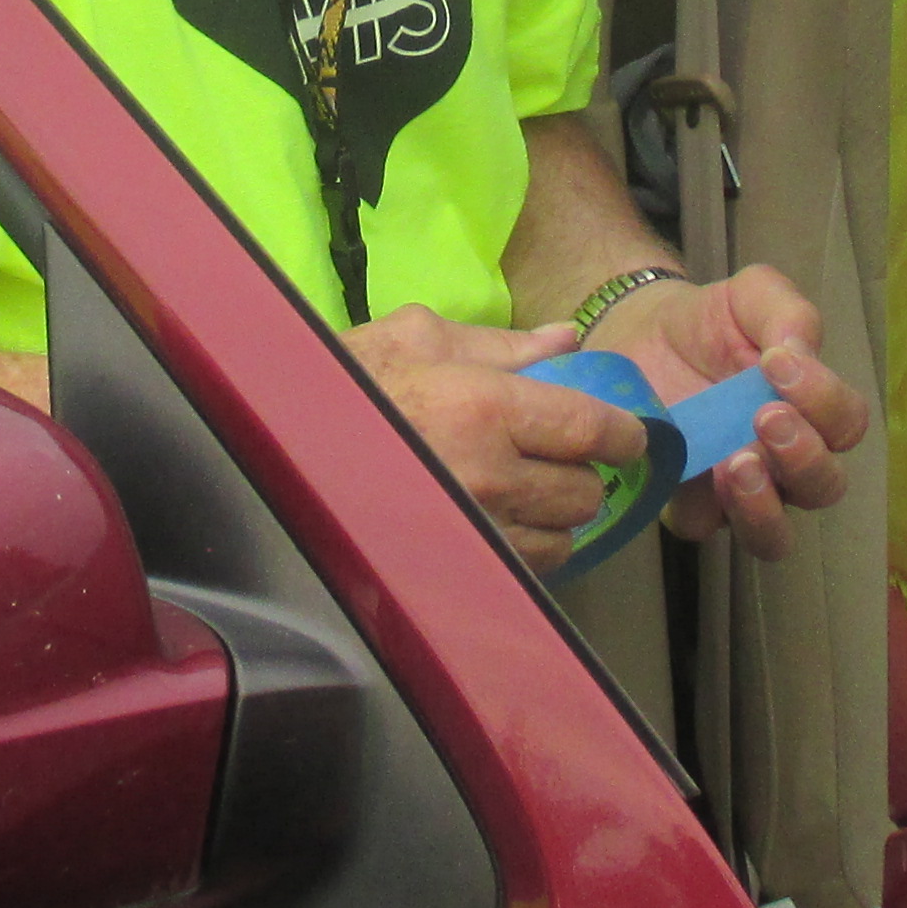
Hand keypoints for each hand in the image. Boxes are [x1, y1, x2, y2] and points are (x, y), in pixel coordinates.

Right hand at [346, 307, 650, 574]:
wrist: (279, 441)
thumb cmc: (344, 381)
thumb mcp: (418, 336)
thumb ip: (503, 343)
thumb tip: (567, 338)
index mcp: (485, 407)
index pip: (590, 430)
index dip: (623, 434)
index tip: (627, 434)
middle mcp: (488, 477)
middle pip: (584, 493)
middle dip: (584, 476)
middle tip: (562, 460)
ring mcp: (471, 531)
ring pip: (560, 541)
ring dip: (557, 519)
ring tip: (529, 495)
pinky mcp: (452, 569)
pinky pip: (523, 571)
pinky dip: (527, 551)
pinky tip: (502, 524)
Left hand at [602, 266, 867, 562]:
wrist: (639, 332)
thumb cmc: (709, 321)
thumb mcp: (753, 297)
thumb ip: (788, 313)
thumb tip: (800, 353)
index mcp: (811, 414)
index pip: (845, 424)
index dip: (825, 399)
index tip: (779, 361)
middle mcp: (785, 463)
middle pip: (823, 487)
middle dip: (803, 457)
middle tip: (766, 416)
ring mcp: (738, 493)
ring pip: (774, 535)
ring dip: (764, 506)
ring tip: (738, 465)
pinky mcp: (686, 505)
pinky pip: (703, 527)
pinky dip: (700, 508)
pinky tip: (688, 472)